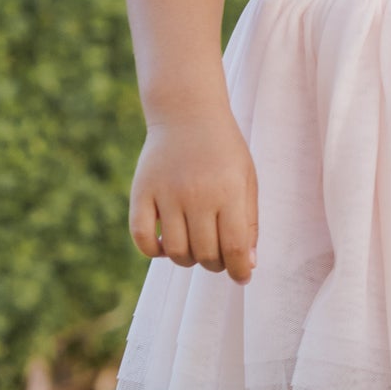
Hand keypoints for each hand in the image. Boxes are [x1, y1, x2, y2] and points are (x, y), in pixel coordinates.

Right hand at [129, 113, 258, 279]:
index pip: (234, 248)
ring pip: (175, 251)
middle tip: (218, 255)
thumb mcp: (247, 180)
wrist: (188, 113)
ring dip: (187, 260)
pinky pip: (142, 238)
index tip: (241, 276)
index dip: (239, 271)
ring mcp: (166, 193)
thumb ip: (248, 222)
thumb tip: (246, 265)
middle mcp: (197, 194)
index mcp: (228, 191)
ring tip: (194, 247)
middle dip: (215, 264)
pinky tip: (164, 245)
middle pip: (205, 254)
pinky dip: (153, 251)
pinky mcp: (141, 192)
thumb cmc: (224, 151)